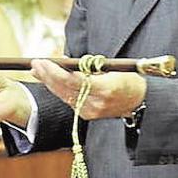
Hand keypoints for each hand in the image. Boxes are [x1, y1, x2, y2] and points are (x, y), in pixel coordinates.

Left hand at [29, 59, 145, 119]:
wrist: (142, 102)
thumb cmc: (129, 80)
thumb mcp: (113, 68)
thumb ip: (90, 67)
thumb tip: (67, 63)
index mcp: (104, 89)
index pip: (72, 80)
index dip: (55, 71)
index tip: (43, 62)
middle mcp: (96, 103)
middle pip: (64, 89)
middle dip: (47, 75)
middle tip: (35, 63)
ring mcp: (91, 111)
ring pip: (64, 95)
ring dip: (49, 82)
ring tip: (37, 70)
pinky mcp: (88, 115)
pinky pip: (69, 100)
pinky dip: (58, 89)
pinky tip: (49, 81)